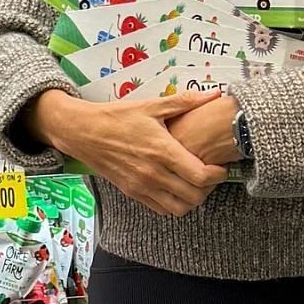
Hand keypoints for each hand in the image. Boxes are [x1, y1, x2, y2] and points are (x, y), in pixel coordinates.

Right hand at [24, 89, 228, 216]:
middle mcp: (154, 173)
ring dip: (192, 200)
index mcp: (162, 151)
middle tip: (210, 176)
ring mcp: (142, 186)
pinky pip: (161, 209)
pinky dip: (173, 204)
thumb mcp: (151, 106)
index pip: (201, 175)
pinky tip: (174, 187)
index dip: (218, 175)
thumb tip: (213, 93)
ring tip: (194, 184)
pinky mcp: (132, 193)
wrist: (83, 132)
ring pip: (179, 209)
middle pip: (194, 196)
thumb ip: (185, 102)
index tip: (220, 167)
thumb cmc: (117, 117)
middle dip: (209, 189)